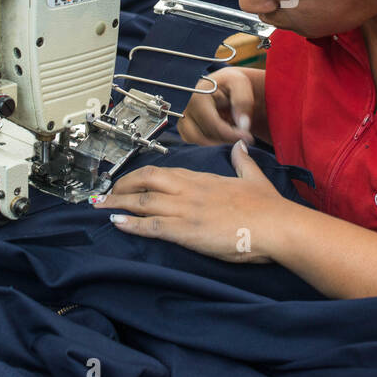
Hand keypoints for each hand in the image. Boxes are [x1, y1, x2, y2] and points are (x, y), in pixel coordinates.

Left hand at [95, 141, 286, 262]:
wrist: (276, 225)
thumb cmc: (268, 207)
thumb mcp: (254, 176)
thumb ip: (242, 160)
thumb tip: (239, 146)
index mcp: (203, 178)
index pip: (164, 172)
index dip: (143, 176)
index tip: (130, 180)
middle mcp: (190, 190)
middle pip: (146, 181)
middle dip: (123, 186)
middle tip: (106, 192)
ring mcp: (186, 209)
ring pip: (143, 202)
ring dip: (118, 203)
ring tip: (100, 205)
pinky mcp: (187, 231)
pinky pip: (151, 225)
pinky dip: (131, 223)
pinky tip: (116, 222)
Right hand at [178, 68, 254, 146]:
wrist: (222, 83)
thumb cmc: (230, 83)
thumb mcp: (240, 84)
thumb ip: (243, 101)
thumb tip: (242, 124)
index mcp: (196, 96)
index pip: (213, 125)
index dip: (232, 135)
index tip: (248, 138)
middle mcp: (184, 108)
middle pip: (202, 136)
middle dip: (223, 140)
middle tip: (241, 137)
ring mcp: (181, 118)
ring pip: (196, 140)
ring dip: (215, 142)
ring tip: (231, 132)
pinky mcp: (182, 126)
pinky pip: (193, 140)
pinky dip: (208, 141)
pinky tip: (221, 132)